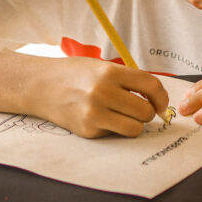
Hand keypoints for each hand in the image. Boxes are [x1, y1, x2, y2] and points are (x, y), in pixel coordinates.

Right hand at [28, 57, 169, 137]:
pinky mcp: (87, 130)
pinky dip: (114, 128)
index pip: (151, 85)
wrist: (40, 85)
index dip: (161, 97)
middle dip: (147, 113)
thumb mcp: (102, 67)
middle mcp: (103, 92)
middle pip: (145, 111)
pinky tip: (100, 118)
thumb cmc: (75, 74)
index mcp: (110, 72)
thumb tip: (156, 99)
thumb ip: (128, 79)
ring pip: (135, 128)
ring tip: (123, 116)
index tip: (160, 104)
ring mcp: (94, 113)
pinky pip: (115, 134)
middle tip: (139, 110)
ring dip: (134, 124)